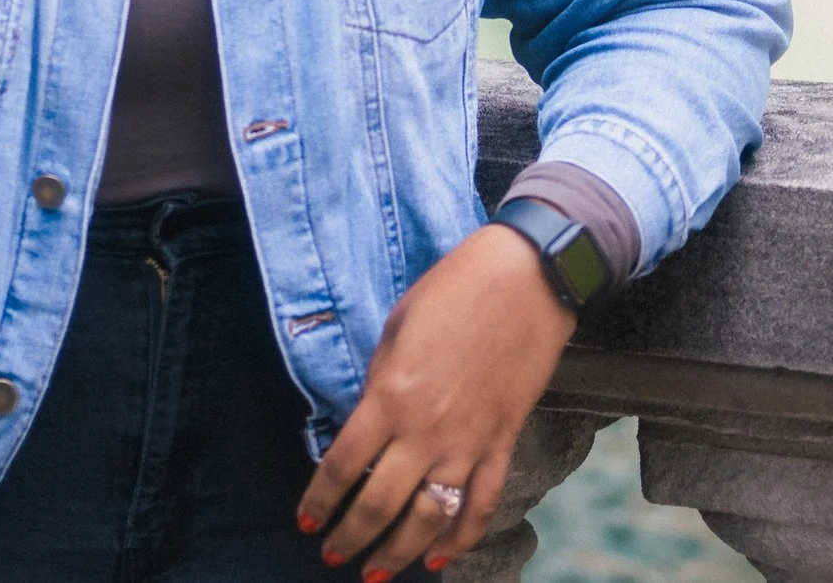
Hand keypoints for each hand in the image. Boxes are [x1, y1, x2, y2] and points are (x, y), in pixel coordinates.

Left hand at [295, 225, 575, 577]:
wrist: (527, 279)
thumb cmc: (453, 290)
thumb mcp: (396, 329)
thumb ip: (379, 382)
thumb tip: (367, 422)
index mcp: (389, 397)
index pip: (342, 467)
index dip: (319, 501)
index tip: (306, 521)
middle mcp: (425, 430)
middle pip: (378, 504)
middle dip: (349, 538)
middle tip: (331, 556)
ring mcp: (468, 442)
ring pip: (427, 518)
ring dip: (398, 552)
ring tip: (376, 572)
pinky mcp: (503, 442)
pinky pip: (480, 504)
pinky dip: (460, 538)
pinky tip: (438, 559)